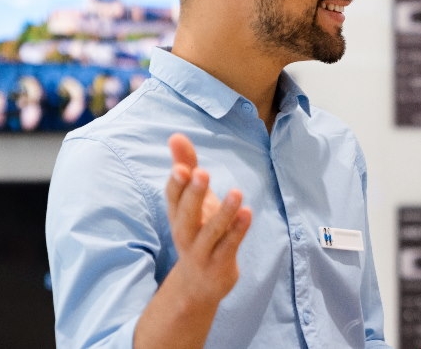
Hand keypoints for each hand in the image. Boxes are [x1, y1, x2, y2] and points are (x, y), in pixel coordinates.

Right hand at [164, 133, 251, 304]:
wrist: (198, 284)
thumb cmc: (196, 230)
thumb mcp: (190, 200)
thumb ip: (186, 166)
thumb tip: (176, 135)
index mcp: (177, 215)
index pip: (172, 197)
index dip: (176, 183)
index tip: (181, 167)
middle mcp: (185, 233)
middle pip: (186, 214)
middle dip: (193, 194)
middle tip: (202, 173)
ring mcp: (202, 251)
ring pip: (211, 232)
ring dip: (223, 212)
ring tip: (237, 192)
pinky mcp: (220, 263)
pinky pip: (229, 245)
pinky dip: (238, 230)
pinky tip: (248, 213)